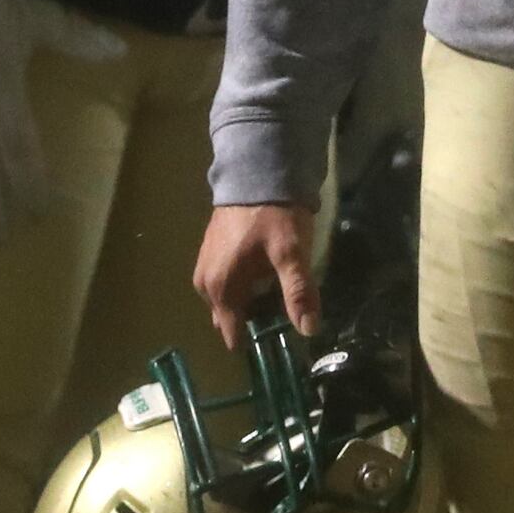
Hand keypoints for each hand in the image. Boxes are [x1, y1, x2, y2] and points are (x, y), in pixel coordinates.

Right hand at [196, 202, 319, 348]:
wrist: (256, 171)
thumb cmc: (273, 215)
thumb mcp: (291, 253)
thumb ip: (298, 292)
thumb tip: (308, 330)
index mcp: (221, 289)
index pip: (234, 335)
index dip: (258, 342)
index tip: (282, 341)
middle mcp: (205, 284)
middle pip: (231, 319)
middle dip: (255, 322)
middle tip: (285, 311)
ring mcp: (205, 267)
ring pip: (228, 301)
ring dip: (250, 303)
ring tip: (277, 290)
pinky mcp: (210, 252)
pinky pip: (226, 284)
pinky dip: (244, 286)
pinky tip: (264, 274)